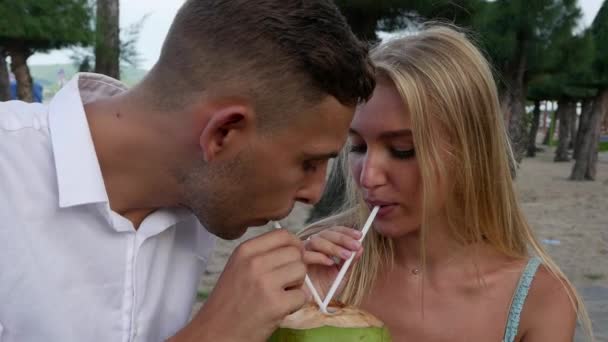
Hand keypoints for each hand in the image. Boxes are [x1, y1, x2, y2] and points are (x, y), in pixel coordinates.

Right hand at [169, 229, 307, 341]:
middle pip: (296, 252)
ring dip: (297, 285)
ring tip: (280, 295)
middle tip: (283, 283)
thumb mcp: (238, 267)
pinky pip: (302, 295)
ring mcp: (265, 283)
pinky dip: (295, 304)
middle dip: (295, 267)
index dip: (294, 245)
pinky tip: (280, 309)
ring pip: (302, 271)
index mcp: (245, 250)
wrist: (215, 332)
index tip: (292, 257)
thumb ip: (263, 254)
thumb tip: (295, 247)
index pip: (283, 234)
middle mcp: (254, 263)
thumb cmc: (228, 302)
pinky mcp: (276, 304)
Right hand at [302, 226, 362, 300]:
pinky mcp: (295, 263)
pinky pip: (306, 254)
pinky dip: (319, 257)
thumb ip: (350, 262)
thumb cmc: (327, 289)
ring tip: (347, 256)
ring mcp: (303, 253)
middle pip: (325, 234)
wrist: (314, 305)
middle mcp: (313, 247)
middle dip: (343, 239)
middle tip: (356, 246)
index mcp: (324, 246)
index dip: (346, 232)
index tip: (360, 236)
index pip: (334, 232)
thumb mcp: (342, 275)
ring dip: (333, 247)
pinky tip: (330, 263)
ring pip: (316, 241)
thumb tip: (360, 248)